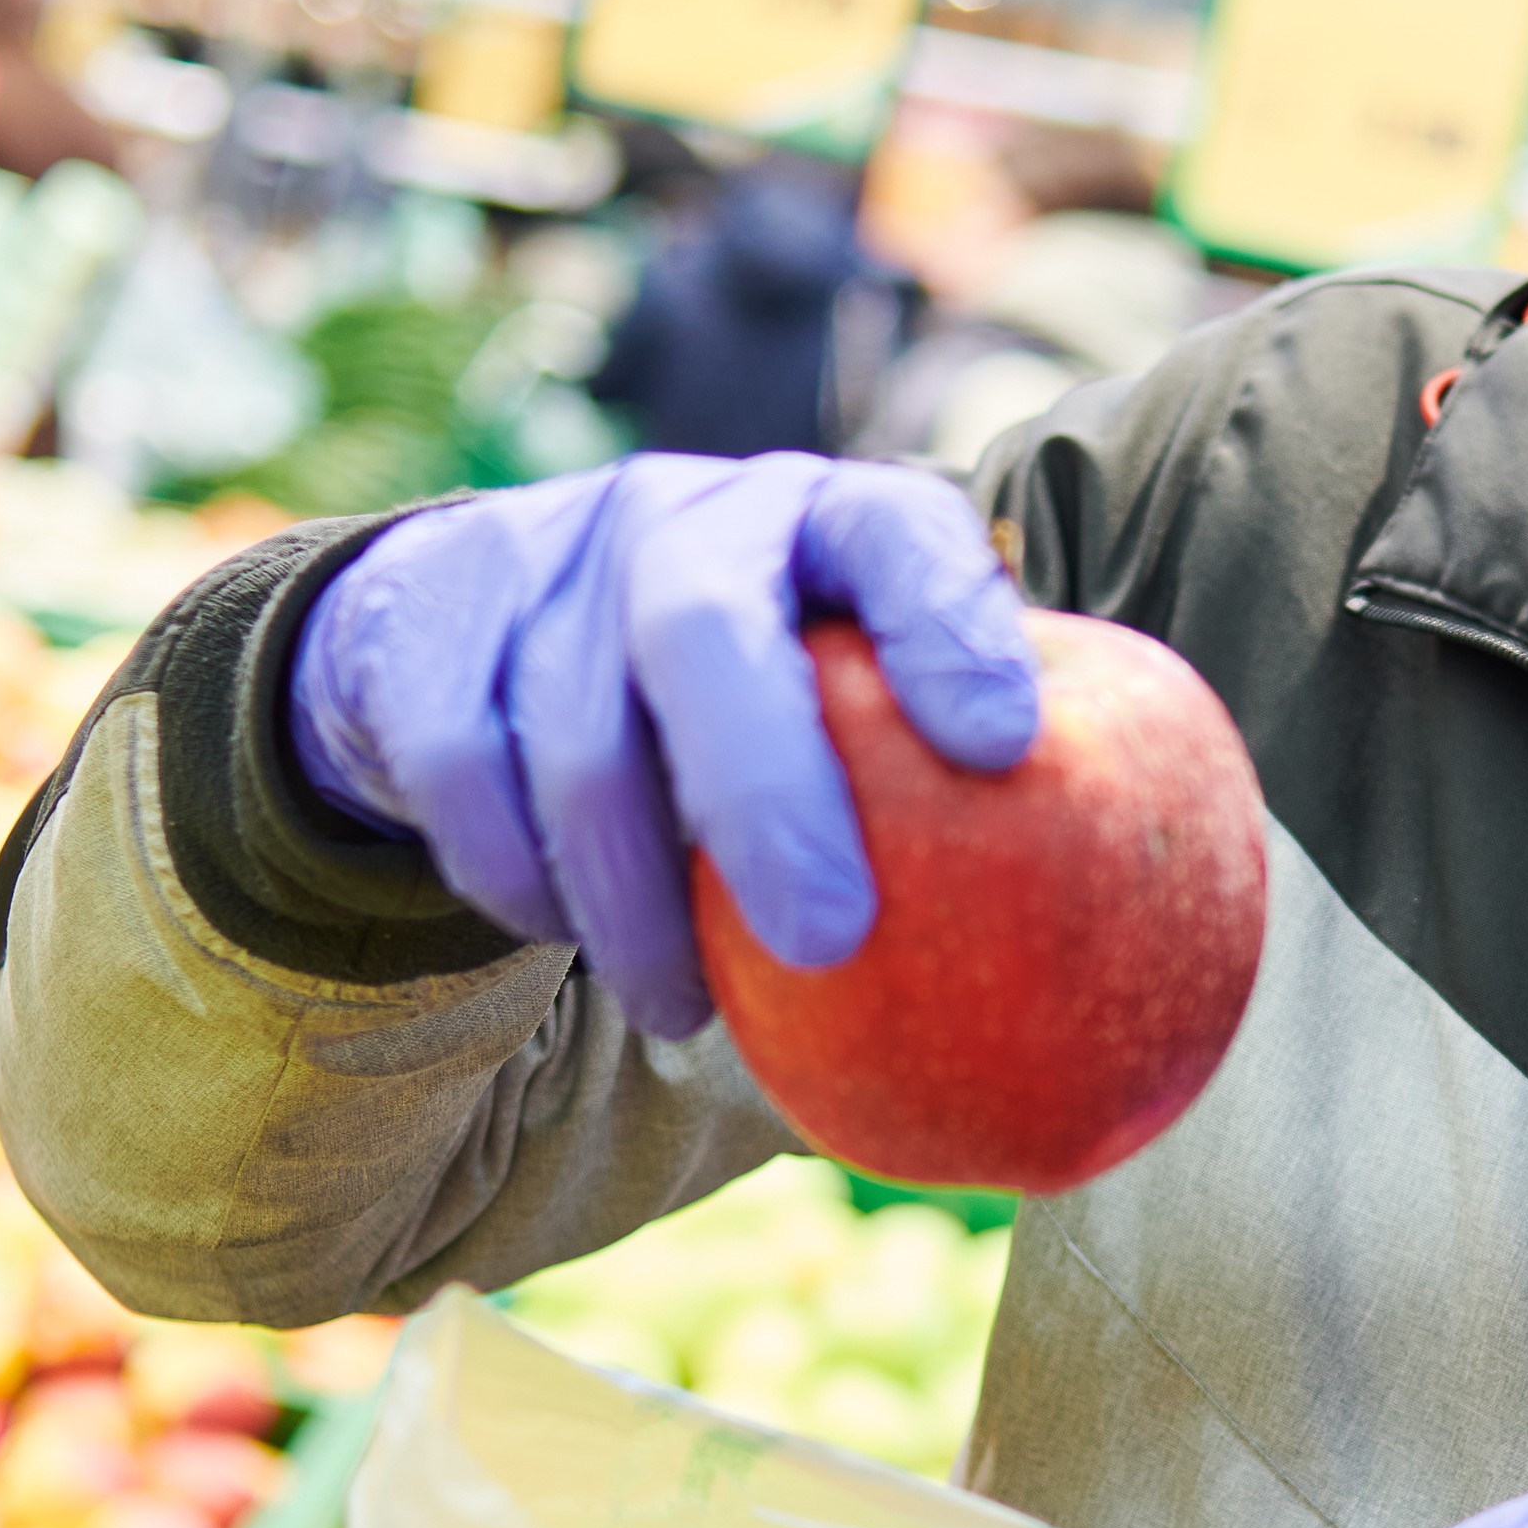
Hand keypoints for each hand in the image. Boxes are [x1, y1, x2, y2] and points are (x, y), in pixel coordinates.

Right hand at [286, 454, 1036, 1040]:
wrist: (487, 612)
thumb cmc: (752, 688)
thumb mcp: (852, 691)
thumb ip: (947, 778)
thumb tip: (1106, 989)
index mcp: (825, 516)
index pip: (900, 535)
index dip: (953, 628)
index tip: (1007, 751)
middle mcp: (686, 513)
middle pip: (703, 632)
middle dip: (765, 791)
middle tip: (832, 942)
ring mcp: (541, 557)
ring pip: (571, 735)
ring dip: (634, 899)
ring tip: (694, 1014)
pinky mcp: (421, 627)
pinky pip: (456, 776)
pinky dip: (516, 880)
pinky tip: (573, 943)